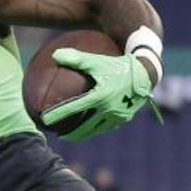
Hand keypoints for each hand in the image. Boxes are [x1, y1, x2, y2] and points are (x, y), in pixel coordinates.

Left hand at [41, 49, 155, 140]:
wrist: (146, 72)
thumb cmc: (118, 64)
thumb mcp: (97, 60)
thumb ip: (76, 58)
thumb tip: (54, 55)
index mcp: (100, 96)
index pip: (74, 108)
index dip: (58, 114)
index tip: (44, 119)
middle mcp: (109, 109)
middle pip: (85, 127)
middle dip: (71, 134)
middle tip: (58, 135)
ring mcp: (118, 116)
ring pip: (96, 130)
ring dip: (83, 134)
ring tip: (73, 135)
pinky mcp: (124, 119)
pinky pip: (107, 126)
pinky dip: (96, 129)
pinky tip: (91, 127)